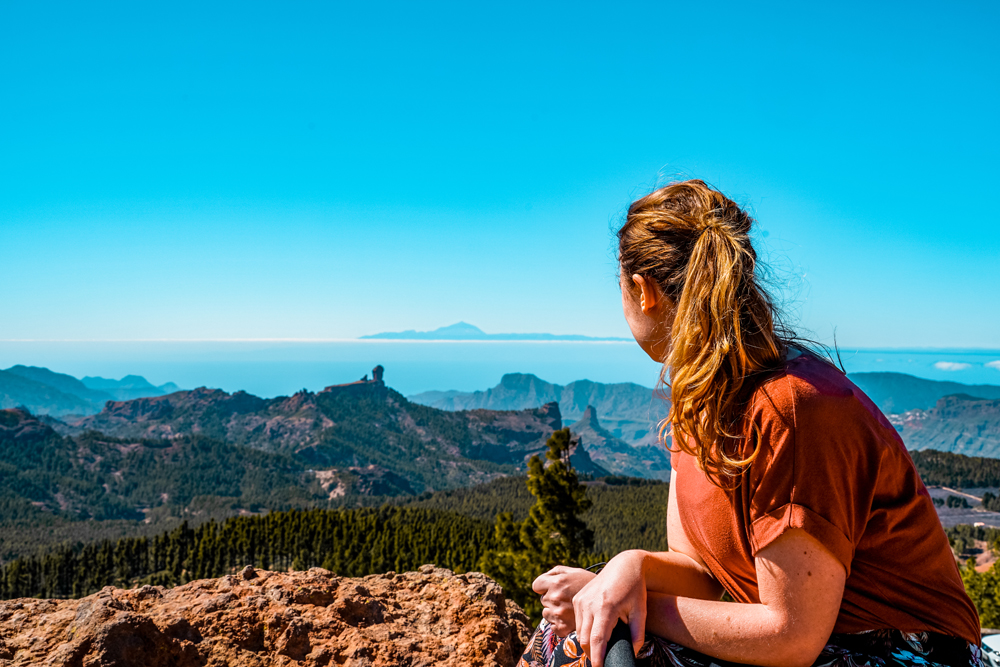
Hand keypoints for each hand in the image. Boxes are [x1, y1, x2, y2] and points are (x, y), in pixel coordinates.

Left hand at [532, 565, 595, 636]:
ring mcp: (559, 613)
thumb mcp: (573, 571)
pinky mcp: (563, 627)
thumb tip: (540, 583)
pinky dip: (559, 624)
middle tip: (566, 598)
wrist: (610, 598)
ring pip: (546, 613)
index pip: (536, 586)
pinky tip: (569, 619)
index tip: (550, 588)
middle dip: (552, 598)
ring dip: (554, 611)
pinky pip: (553, 627)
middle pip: (543, 600)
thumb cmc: (589, 583)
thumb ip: (554, 573)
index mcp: (557, 582)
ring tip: (568, 609)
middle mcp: (556, 597)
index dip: (543, 586)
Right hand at [573, 550, 647, 666]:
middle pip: (584, 639)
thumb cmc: (635, 589)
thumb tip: (632, 653)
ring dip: (587, 643)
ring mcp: (581, 600)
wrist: (624, 566)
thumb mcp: (641, 612)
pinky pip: (577, 621)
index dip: (597, 658)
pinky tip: (594, 633)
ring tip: (599, 649)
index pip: (597, 640)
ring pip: (579, 631)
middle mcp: (589, 603)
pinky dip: (584, 631)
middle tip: (602, 662)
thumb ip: (637, 635)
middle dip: (592, 654)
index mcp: (606, 607)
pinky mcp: (578, 598)